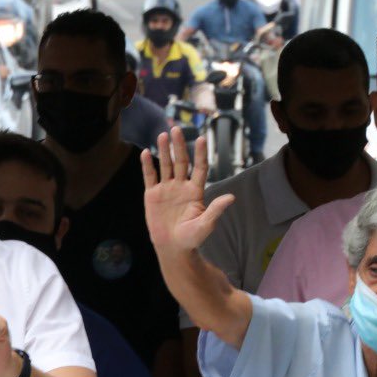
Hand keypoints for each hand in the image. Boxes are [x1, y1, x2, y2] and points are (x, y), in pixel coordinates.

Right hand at [141, 128, 234, 253]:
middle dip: (179, 146)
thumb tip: (231, 197)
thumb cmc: (192, 237)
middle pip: (181, 162)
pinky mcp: (152, 195)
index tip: (202, 138)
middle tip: (176, 129)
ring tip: (162, 135)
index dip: (201, 154)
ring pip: (166, 165)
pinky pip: (150, 177)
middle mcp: (181, 186)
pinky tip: (145, 153)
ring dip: (163, 151)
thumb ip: (216, 209)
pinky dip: (147, 165)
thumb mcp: (206, 225)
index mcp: (195, 191)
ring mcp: (166, 189)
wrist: (172, 247)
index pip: (200, 168)